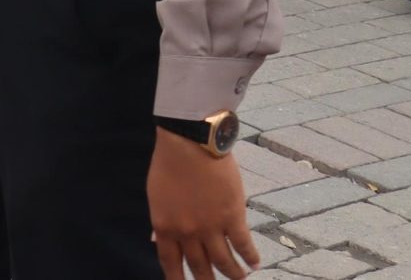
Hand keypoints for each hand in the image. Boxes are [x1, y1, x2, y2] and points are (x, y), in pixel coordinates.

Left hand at [148, 132, 256, 279]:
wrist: (189, 144)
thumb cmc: (169, 164)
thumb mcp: (156, 196)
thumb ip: (160, 221)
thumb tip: (155, 240)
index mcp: (165, 227)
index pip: (170, 262)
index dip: (176, 279)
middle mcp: (187, 232)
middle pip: (199, 267)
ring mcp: (211, 227)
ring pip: (223, 261)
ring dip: (233, 274)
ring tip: (240, 279)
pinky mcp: (232, 217)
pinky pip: (243, 245)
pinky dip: (250, 256)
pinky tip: (254, 263)